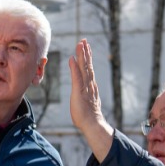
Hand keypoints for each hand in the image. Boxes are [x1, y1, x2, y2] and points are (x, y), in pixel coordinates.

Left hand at [67, 40, 114, 160]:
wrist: (91, 124)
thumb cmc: (86, 116)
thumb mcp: (83, 101)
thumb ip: (83, 94)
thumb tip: (83, 90)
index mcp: (89, 86)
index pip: (88, 68)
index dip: (86, 57)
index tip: (85, 47)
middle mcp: (89, 84)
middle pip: (87, 65)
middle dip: (85, 52)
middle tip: (84, 40)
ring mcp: (85, 87)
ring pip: (84, 67)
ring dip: (82, 55)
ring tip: (81, 44)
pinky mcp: (79, 91)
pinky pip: (77, 76)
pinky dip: (75, 67)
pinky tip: (73, 58)